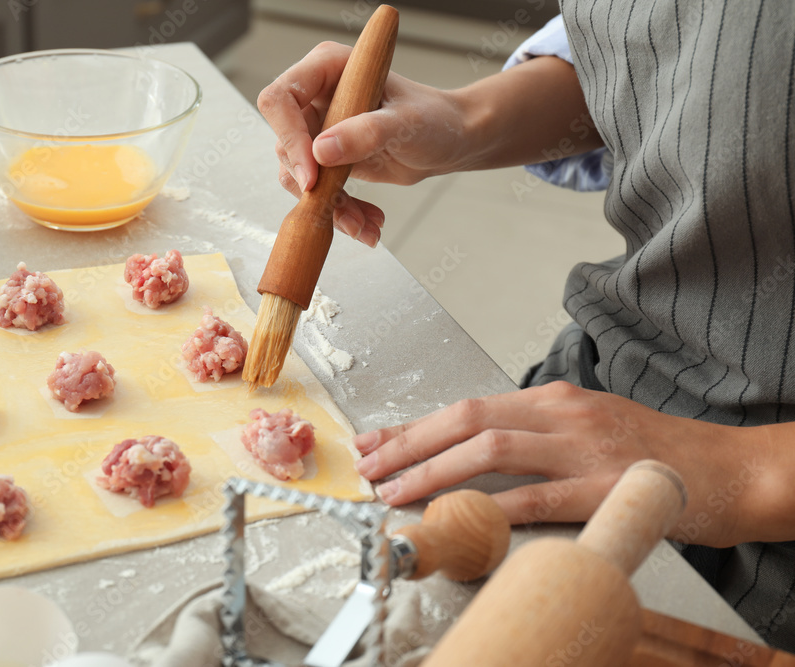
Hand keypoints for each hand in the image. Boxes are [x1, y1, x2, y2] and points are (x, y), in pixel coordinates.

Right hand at [258, 41, 467, 246]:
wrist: (449, 142)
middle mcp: (316, 97)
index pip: (280, 99)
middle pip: (284, 144)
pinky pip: (315, 192)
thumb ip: (366, 133)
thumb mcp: (405, 124)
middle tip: (342, 208)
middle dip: (313, 184)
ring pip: (298, 175)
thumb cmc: (434, 119)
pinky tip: (367, 224)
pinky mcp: (326, 160)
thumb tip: (320, 151)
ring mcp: (319, 130)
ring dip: (327, 206)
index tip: (312, 175)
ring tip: (365, 224)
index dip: (289, 138)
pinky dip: (338, 213)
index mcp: (328, 69)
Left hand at [353, 382, 777, 547]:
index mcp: (553, 399)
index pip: (466, 407)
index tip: (375, 443)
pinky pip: (537, 497)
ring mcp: (584, 449)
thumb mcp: (585, 428)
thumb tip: (470, 455)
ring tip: (396, 494)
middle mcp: (561, 414)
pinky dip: (492, 509)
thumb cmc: (653, 451)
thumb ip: (532, 437)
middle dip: (408, 444)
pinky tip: (461, 520)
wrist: (729, 468)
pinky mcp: (606, 488)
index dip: (414, 426)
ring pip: (490, 452)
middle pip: (466, 420)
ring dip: (434, 473)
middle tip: (369, 469)